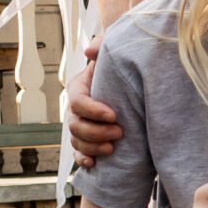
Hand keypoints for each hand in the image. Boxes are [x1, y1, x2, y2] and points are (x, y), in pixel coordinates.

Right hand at [65, 42, 121, 163]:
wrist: (132, 82)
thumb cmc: (123, 66)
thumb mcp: (115, 51)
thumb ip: (103, 44)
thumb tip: (89, 52)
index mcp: (80, 87)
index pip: (78, 101)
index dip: (92, 110)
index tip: (113, 115)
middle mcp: (76, 108)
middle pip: (75, 125)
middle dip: (95, 132)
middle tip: (120, 132)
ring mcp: (80, 125)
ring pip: (76, 140)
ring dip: (92, 147)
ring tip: (112, 148)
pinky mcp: (87, 139)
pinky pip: (78, 153)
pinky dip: (83, 159)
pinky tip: (93, 164)